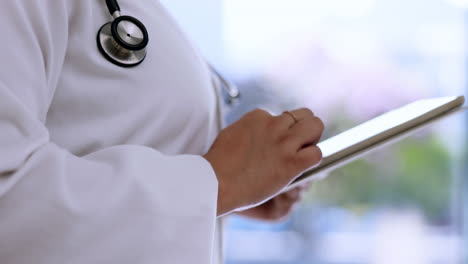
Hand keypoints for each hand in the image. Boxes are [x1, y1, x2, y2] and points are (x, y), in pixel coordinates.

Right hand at [203, 108, 323, 215]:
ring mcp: (283, 142)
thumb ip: (252, 131)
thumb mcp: (232, 134)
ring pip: (316, 127)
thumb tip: (262, 136)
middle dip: (305, 128)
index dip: (282, 131)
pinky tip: (301, 167)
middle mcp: (273, 124)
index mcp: (258, 116)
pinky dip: (312, 159)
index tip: (274, 145)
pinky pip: (316, 153)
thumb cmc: (219, 164)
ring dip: (312, 140)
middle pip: (305, 115)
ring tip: (301, 154)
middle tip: (297, 145)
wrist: (215, 182)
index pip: (283, 116)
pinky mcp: (291, 162)